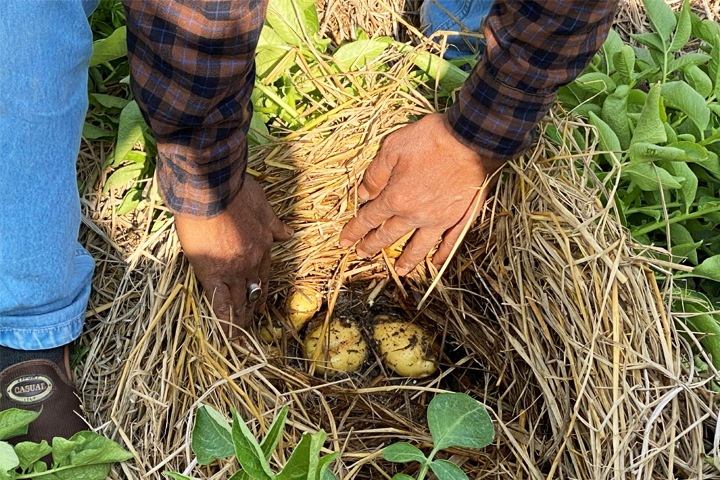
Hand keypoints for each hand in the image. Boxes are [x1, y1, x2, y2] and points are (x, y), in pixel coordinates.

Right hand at [175, 177, 292, 336]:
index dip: (261, 289)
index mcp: (263, 246)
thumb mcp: (263, 204)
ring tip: (242, 340)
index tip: (260, 301)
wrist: (213, 188)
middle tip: (252, 327)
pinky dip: (225, 322)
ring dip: (241, 322)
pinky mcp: (212, 273)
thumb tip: (289, 233)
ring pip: (239, 302)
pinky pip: (220, 304)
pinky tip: (229, 338)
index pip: (264, 274)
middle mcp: (252, 261)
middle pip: (253, 291)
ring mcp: (233, 269)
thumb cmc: (236, 190)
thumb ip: (274, 223)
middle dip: (252, 311)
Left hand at [339, 113, 502, 274]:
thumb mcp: (393, 147)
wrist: (472, 140)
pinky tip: (437, 263)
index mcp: (396, 198)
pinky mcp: (460, 219)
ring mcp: (439, 220)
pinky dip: (442, 255)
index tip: (344, 241)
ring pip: (419, 246)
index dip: (354, 231)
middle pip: (389, 235)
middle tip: (362, 254)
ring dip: (407, 259)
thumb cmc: (432, 139)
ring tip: (399, 270)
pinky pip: (449, 243)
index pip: (369, 219)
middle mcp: (415, 215)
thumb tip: (363, 194)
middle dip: (372, 246)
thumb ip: (375, 174)